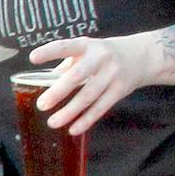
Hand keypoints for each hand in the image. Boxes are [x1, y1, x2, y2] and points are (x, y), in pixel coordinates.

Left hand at [27, 36, 148, 136]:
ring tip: (52, 122)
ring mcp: (112, 74)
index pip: (65, 47)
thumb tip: (45, 81)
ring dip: (69, 111)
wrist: (141, 56)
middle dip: (58, 91)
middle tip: (41, 105)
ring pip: (88, 96)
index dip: (49, 52)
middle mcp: (100, 58)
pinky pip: (101, 107)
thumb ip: (67, 64)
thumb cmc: (102, 54)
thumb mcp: (86, 50)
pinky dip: (86, 120)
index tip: (32, 58)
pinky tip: (73, 129)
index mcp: (86, 45)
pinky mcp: (120, 90)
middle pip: (78, 76)